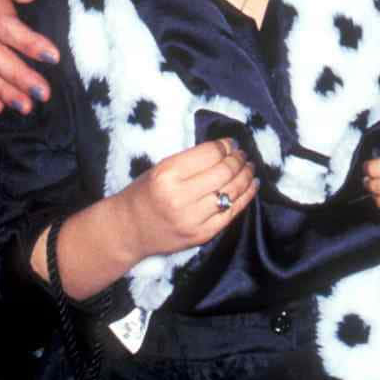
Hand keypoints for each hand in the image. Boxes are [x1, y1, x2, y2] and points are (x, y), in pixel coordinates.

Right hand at [32, 135, 256, 297]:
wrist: (127, 231)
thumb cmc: (143, 194)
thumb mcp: (160, 168)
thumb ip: (190, 160)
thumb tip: (225, 148)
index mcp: (167, 174)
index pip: (209, 154)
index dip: (226, 146)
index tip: (231, 143)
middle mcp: (180, 197)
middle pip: (224, 172)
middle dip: (238, 160)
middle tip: (243, 154)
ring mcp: (192, 219)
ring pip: (232, 191)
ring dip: (246, 176)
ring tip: (250, 167)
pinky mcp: (201, 235)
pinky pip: (232, 213)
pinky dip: (246, 196)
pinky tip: (253, 185)